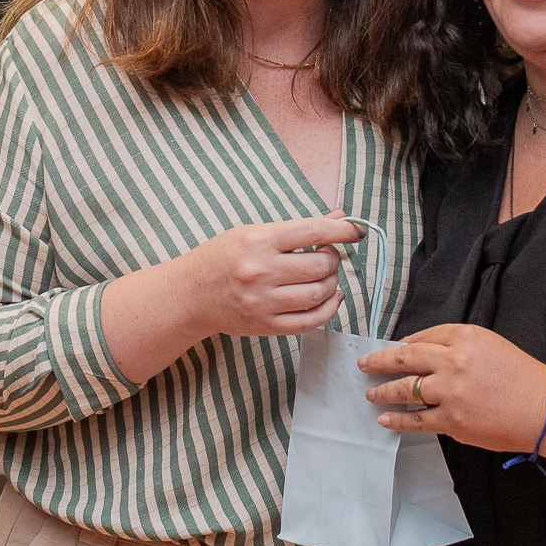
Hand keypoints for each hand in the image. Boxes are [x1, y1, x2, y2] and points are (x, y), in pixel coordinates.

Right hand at [174, 214, 362, 338]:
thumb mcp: (252, 232)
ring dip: (332, 284)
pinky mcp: (266, 325)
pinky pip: (310, 321)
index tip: (357, 231)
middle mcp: (261, 271)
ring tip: (326, 277)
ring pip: (319, 293)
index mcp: (258, 241)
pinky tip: (329, 298)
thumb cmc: (220, 258)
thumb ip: (296, 229)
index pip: (313, 232)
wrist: (189, 295)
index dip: (342, 231)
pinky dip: (328, 309)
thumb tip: (338, 219)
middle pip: (320, 265)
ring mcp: (263, 302)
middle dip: (333, 259)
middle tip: (328, 256)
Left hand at [359, 323, 545, 450]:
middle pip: (405, 359)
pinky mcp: (453, 421)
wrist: (545, 409)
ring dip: (383, 392)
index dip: (402, 345)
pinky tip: (386, 419)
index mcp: (464, 337)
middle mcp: (454, 361)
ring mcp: (450, 393)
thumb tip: (419, 352)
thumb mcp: (489, 344)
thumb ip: (455, 344)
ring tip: (371, 394)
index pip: (422, 337)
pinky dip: (398, 419)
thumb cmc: (521, 376)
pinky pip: (416, 419)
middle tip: (364, 365)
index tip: (390, 351)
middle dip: (379, 362)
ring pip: (405, 390)